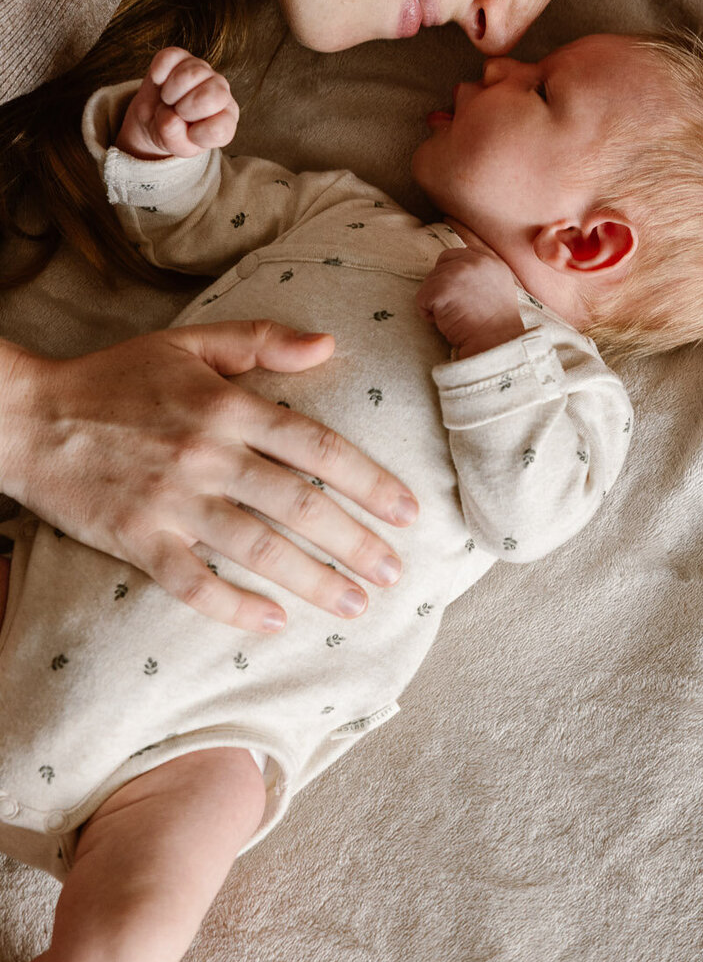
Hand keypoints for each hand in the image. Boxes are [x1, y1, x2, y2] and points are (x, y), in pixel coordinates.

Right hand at [0, 324, 419, 631]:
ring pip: (256, 547)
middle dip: (354, 541)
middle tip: (394, 572)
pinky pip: (192, 582)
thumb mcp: (191, 342)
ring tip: (355, 603)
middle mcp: (207, 454)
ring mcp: (171, 501)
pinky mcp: (137, 539)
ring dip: (312, 579)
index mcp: (228, 406)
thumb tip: (328, 344)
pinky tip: (274, 620)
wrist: (31, 418)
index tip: (406, 509)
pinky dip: (234, 605)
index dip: (367, 479)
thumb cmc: (117, 377)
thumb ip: (261, 341)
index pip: (316, 445)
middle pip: (297, 504)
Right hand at [117, 47, 238, 160]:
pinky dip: (159, 73)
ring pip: (192, 74)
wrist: (154, 116)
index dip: (197, 134)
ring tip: (168, 101)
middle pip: (214, 95)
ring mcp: (202, 70)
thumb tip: (171, 118)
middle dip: (186, 110)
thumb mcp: (176, 146)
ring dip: (170, 93)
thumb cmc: (174, 133)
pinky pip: (170, 57)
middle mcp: (220, 91)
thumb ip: (175, 140)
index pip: (221, 128)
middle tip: (177, 114)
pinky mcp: (180, 56)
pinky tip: (159, 82)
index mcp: (226, 118)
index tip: (189, 134)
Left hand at [418, 247, 524, 357]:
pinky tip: (445, 322)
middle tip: (457, 308)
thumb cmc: (495, 325)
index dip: (452, 274)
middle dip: (442, 286)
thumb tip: (456, 273)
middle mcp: (474, 260)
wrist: (495, 343)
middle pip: (441, 265)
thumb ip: (481, 273)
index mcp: (489, 259)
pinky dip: (427, 314)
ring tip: (455, 316)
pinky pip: (421, 298)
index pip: (458, 254)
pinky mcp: (441, 288)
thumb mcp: (497, 287)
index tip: (458, 294)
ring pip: (429, 281)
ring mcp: (457, 272)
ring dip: (436, 301)